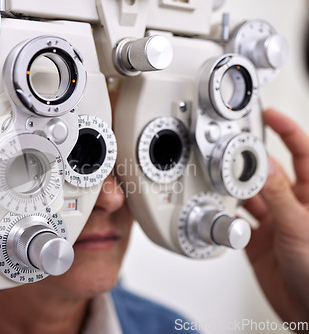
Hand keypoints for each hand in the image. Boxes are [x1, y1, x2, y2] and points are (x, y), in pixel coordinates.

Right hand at [244, 109, 308, 328]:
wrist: (308, 313)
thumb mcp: (300, 227)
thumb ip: (278, 195)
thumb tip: (261, 167)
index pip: (303, 153)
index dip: (288, 131)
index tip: (269, 115)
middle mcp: (294, 206)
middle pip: (270, 172)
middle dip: (252, 162)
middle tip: (233, 152)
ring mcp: (274, 223)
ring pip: (250, 195)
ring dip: (236, 189)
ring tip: (224, 183)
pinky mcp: (256, 240)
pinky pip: (237, 219)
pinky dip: (227, 213)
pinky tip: (222, 209)